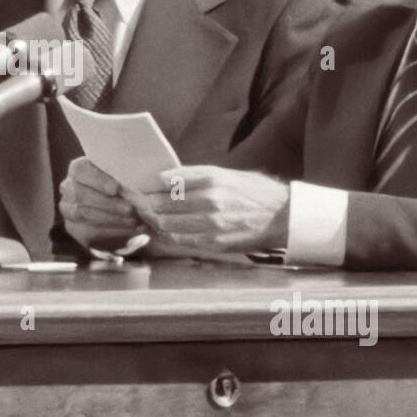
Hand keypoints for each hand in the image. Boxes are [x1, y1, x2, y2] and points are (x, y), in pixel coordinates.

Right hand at [58, 157, 148, 250]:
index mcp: (78, 169)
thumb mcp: (123, 179)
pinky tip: (130, 230)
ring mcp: (68, 209)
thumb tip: (142, 192)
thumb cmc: (120, 188)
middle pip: (82, 195)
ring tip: (134, 221)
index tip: (116, 189)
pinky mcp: (74, 228)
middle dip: (109, 204)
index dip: (98, 179)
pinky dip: (113, 231)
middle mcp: (68, 188)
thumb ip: (127, 182)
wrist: (113, 209)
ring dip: (112, 218)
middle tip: (131, 210)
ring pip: (85, 214)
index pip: (81, 170)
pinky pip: (89, 231)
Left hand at [134, 166, 289, 253]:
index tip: (137, 188)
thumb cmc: (254, 192)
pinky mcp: (214, 242)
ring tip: (145, 218)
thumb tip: (164, 178)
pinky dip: (166, 236)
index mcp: (213, 179)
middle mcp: (210, 200)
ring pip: (168, 224)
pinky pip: (180, 240)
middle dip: (145, 204)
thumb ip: (195, 176)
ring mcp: (212, 224)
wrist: (282, 216)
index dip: (148, 187)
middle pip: (163, 204)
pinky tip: (161, 231)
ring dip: (152, 221)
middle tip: (134, 205)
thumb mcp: (226, 173)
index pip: (167, 182)